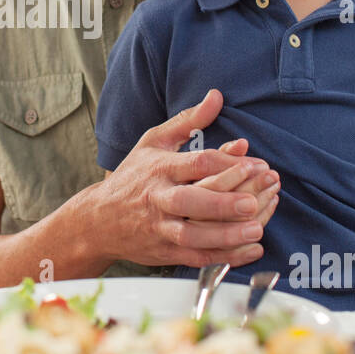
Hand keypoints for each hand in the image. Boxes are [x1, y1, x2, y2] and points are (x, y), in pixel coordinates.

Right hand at [91, 90, 277, 267]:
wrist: (97, 220)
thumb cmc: (133, 177)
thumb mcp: (154, 141)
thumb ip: (188, 120)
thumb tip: (217, 96)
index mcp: (160, 168)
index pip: (195, 164)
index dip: (227, 164)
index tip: (257, 164)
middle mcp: (159, 198)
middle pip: (190, 201)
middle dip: (222, 203)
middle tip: (253, 202)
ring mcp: (160, 228)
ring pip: (193, 234)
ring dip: (225, 234)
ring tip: (256, 229)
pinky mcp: (165, 251)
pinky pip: (196, 257)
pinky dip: (224, 257)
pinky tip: (250, 250)